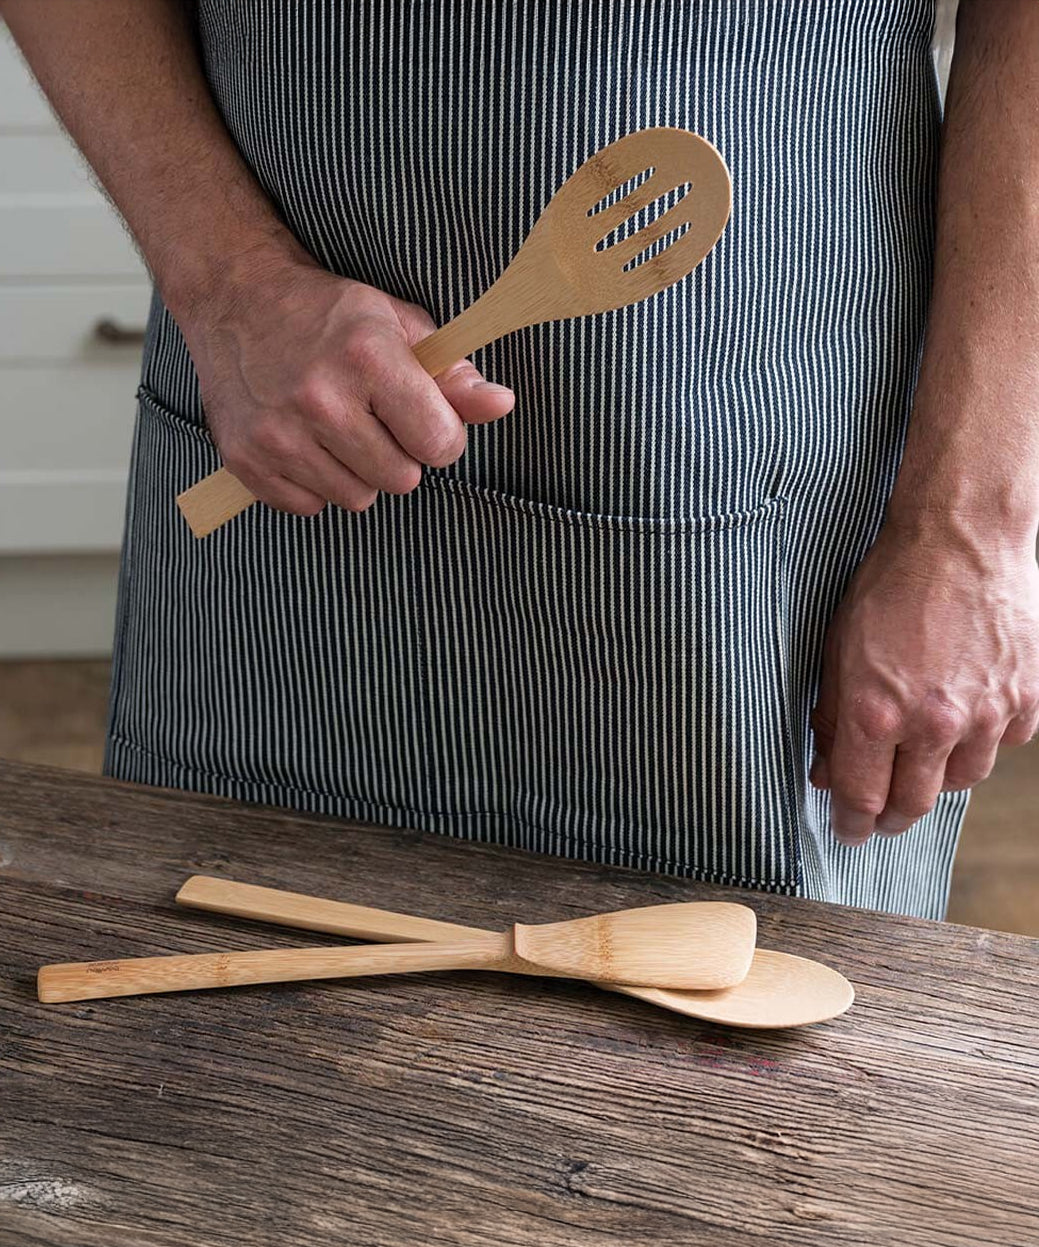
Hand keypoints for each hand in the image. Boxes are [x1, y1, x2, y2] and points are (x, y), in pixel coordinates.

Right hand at [176, 252, 515, 514]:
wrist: (235, 300)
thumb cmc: (329, 316)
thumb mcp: (399, 327)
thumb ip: (454, 374)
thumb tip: (502, 405)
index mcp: (367, 358)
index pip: (438, 443)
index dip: (441, 436)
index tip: (425, 418)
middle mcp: (320, 399)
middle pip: (401, 479)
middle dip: (399, 455)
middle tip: (374, 419)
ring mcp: (278, 434)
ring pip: (357, 498)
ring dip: (358, 472)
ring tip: (338, 428)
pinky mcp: (247, 460)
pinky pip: (311, 506)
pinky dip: (315, 483)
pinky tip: (305, 441)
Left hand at [810, 518, 1038, 845]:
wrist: (961, 539)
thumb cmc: (891, 588)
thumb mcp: (838, 651)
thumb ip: (832, 718)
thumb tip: (828, 769)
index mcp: (876, 713)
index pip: (861, 798)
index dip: (851, 823)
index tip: (849, 830)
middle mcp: (933, 724)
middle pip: (913, 804)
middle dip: (891, 816)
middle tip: (881, 815)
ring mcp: (986, 714)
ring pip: (961, 781)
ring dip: (937, 777)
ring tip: (921, 758)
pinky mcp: (1026, 699)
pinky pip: (1003, 745)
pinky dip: (983, 740)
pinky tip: (966, 718)